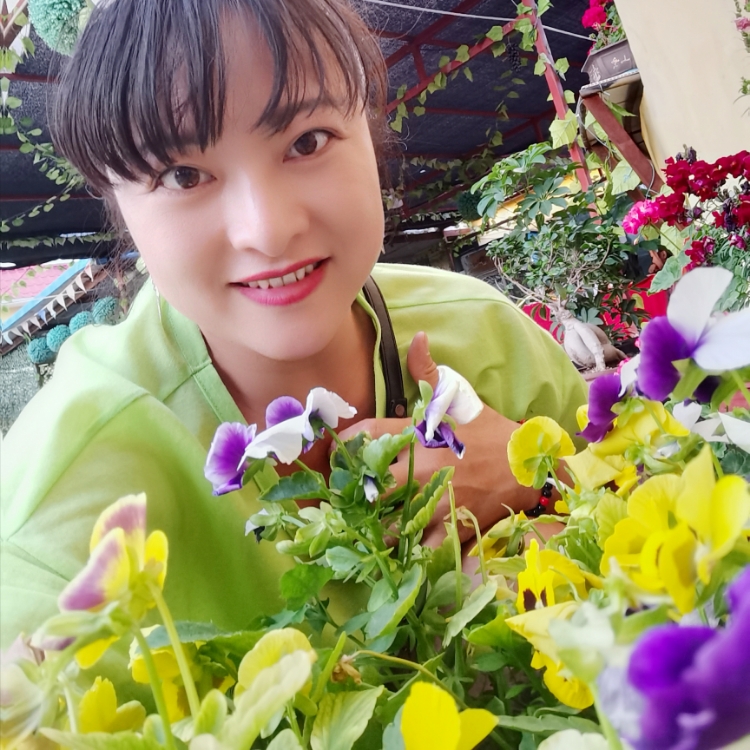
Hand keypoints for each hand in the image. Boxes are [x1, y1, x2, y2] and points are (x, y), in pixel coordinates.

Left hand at [336, 332, 539, 546]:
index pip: (366, 431)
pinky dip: (406, 554)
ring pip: (389, 523)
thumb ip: (428, 371)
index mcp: (419, 434)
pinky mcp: (451, 527)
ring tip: (357, 527)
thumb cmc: (488, 432)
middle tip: (337, 497)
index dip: (341, 441)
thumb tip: (417, 336)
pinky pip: (421, 549)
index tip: (329, 451)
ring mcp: (436, 500)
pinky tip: (391, 552)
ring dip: (371, 527)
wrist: (528, 465)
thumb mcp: (458, 399)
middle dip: (350, 492)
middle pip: (368, 484)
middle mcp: (422, 468)